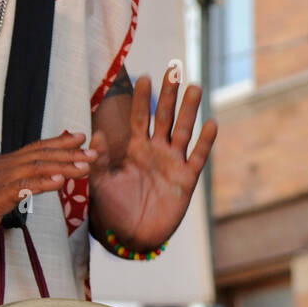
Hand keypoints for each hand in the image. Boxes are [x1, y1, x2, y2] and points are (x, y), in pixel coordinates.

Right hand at [0, 132, 95, 252]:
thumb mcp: (0, 195)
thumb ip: (18, 186)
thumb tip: (39, 182)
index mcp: (4, 165)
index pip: (36, 149)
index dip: (59, 142)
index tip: (81, 137)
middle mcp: (2, 167)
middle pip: (40, 156)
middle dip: (69, 153)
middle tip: (92, 152)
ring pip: (35, 169)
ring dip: (62, 166)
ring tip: (84, 166)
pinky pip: (22, 188)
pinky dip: (42, 183)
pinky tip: (59, 182)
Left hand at [89, 76, 216, 251]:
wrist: (132, 236)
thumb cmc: (114, 210)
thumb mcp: (101, 185)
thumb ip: (99, 161)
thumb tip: (95, 135)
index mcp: (135, 149)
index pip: (140, 118)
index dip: (142, 99)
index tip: (144, 77)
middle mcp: (156, 151)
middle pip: (164, 117)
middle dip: (169, 95)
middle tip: (174, 70)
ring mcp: (173, 163)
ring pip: (183, 131)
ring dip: (189, 110)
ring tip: (194, 87)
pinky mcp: (186, 179)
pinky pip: (197, 157)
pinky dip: (205, 142)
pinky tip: (211, 123)